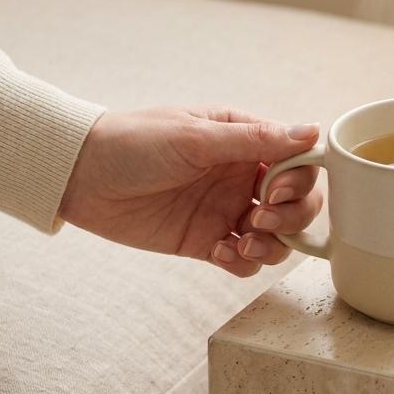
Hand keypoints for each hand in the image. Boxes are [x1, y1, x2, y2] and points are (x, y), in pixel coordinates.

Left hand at [59, 107, 320, 277]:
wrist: (81, 176)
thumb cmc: (134, 142)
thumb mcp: (196, 137)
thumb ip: (256, 140)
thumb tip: (313, 130)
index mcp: (245, 142)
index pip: (299, 163)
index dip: (299, 182)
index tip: (273, 190)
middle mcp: (242, 177)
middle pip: (298, 204)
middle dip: (291, 217)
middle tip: (259, 218)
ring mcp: (226, 211)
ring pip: (277, 238)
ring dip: (271, 246)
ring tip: (242, 243)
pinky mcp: (206, 241)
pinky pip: (243, 260)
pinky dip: (242, 262)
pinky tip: (219, 252)